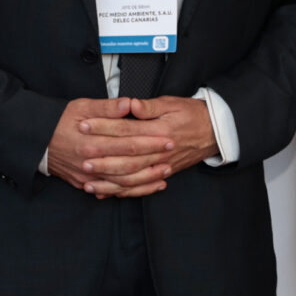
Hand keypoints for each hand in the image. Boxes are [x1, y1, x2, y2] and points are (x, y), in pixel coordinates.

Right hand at [47, 97, 172, 196]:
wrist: (37, 141)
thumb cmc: (60, 121)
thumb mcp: (81, 107)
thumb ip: (107, 107)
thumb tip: (128, 104)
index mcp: (91, 142)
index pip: (127, 143)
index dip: (149, 141)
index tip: (167, 138)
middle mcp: (90, 162)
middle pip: (128, 165)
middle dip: (153, 160)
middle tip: (171, 154)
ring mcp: (88, 177)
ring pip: (123, 183)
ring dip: (146, 179)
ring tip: (165, 172)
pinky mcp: (86, 184)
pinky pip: (113, 191)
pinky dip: (132, 190)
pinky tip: (147, 186)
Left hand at [90, 97, 218, 184]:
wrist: (215, 132)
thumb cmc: (192, 114)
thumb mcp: (171, 103)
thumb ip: (149, 106)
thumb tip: (130, 104)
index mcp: (159, 130)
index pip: (125, 129)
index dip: (103, 127)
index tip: (84, 125)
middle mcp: (159, 151)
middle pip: (125, 157)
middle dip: (101, 158)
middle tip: (81, 157)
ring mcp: (161, 165)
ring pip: (131, 177)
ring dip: (109, 180)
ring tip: (87, 180)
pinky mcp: (163, 173)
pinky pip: (140, 187)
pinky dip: (122, 192)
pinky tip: (106, 193)